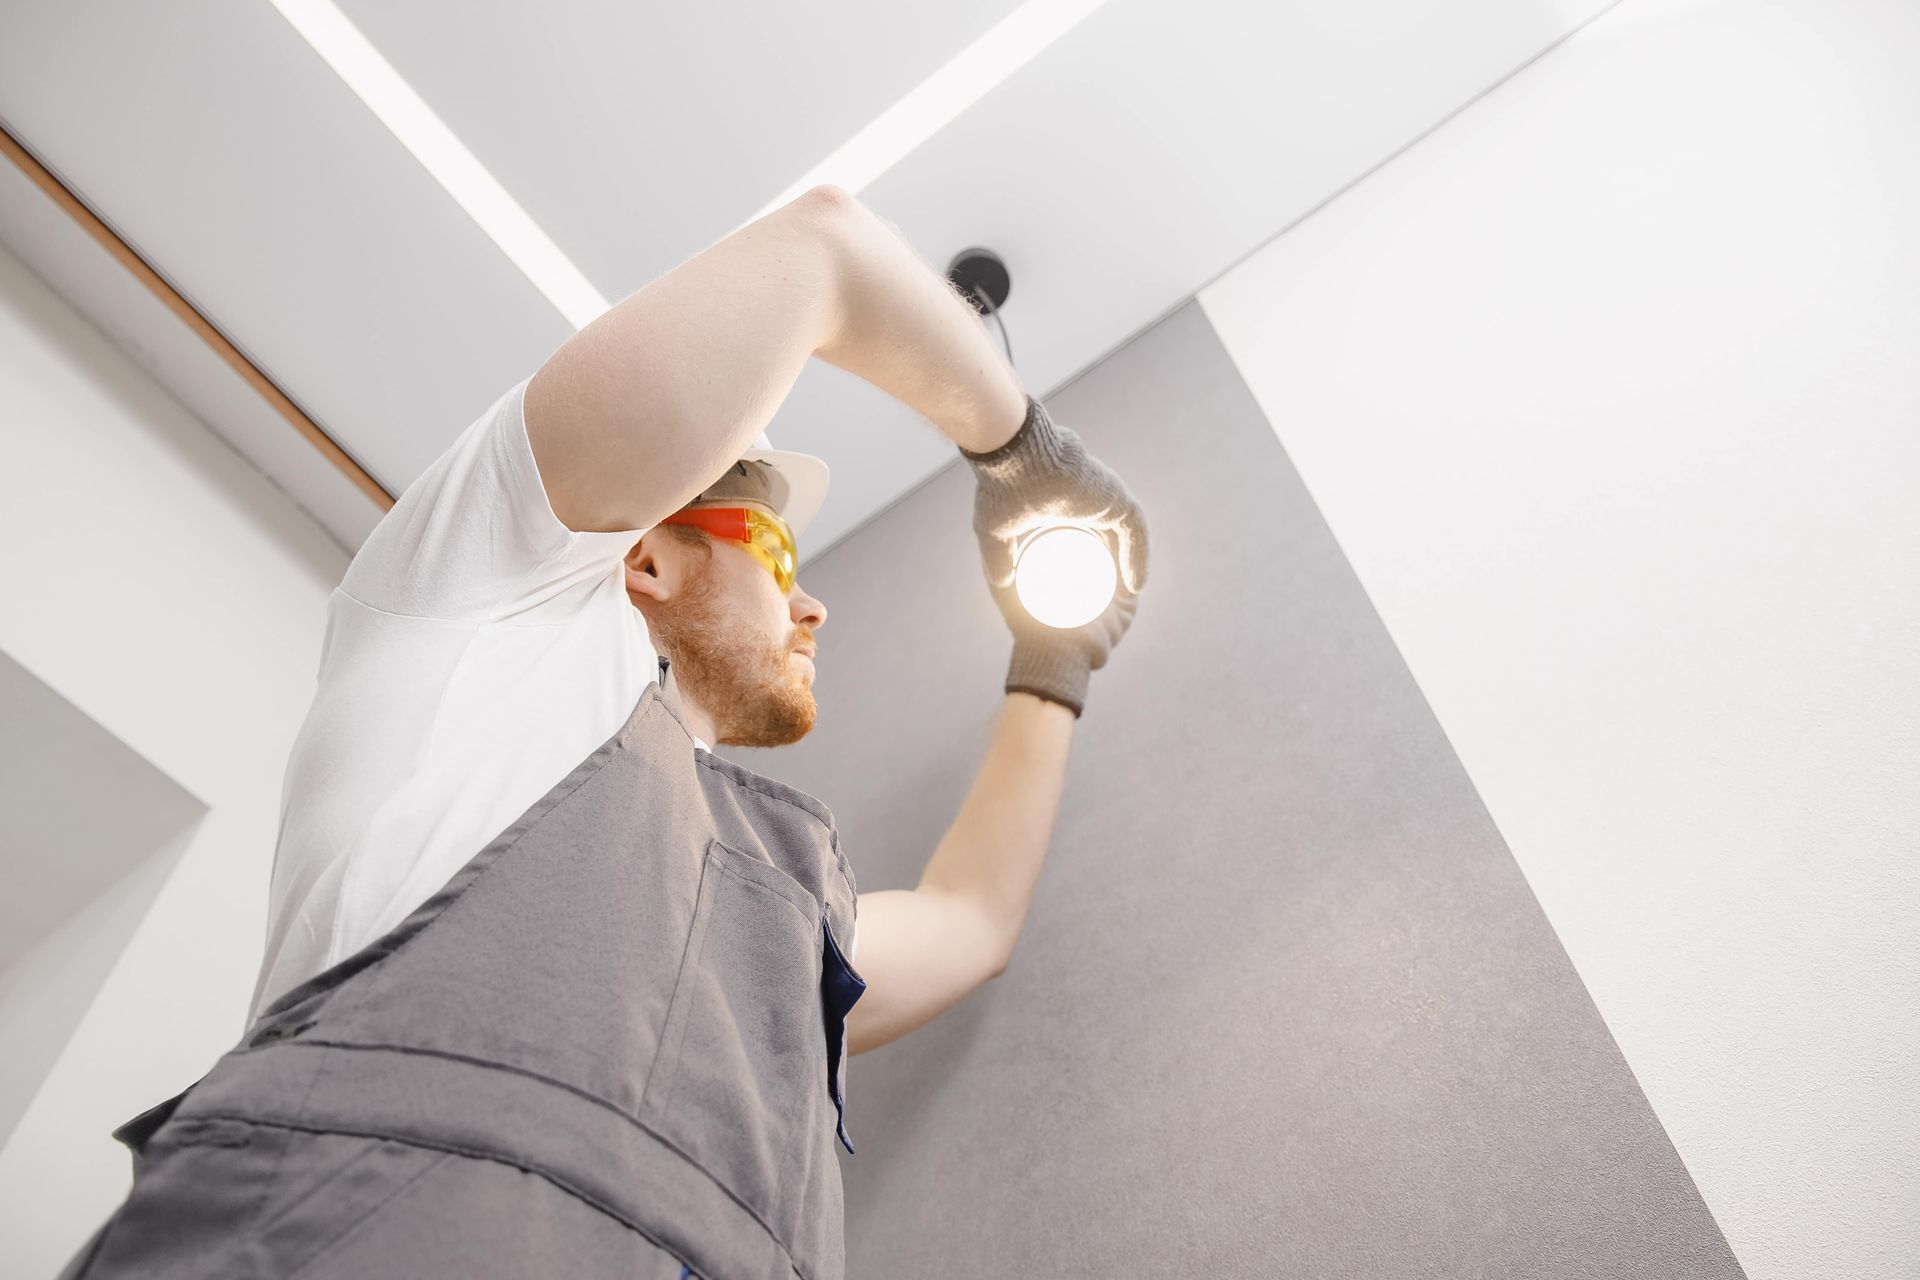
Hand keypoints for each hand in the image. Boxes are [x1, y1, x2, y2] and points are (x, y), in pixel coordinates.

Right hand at [962, 397, 1149, 594]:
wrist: (1015, 461)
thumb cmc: (1005, 489)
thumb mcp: (998, 531)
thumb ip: (1000, 556)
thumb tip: (1001, 582)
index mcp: (1067, 501)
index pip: (1090, 532)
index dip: (1093, 558)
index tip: (1091, 586)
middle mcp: (1091, 495)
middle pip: (1112, 537)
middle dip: (1116, 565)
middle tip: (1112, 596)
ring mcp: (1106, 494)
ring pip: (1128, 536)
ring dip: (1130, 564)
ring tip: (1127, 596)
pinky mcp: (1115, 497)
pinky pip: (1135, 532)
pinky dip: (1138, 558)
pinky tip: (1136, 585)